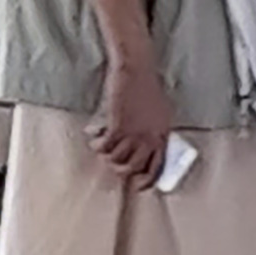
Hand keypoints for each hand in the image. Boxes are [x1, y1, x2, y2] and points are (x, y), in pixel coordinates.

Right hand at [96, 48, 171, 187]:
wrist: (137, 68)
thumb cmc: (148, 86)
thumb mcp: (160, 112)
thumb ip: (155, 131)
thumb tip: (145, 147)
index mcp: (162, 135)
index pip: (158, 167)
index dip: (146, 181)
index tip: (137, 186)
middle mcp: (149, 138)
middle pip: (133, 168)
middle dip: (119, 169)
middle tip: (110, 162)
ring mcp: (134, 133)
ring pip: (116, 159)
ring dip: (105, 156)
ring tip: (100, 146)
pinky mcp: (118, 126)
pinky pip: (104, 147)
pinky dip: (96, 144)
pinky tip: (93, 135)